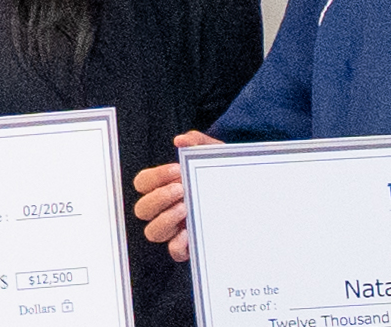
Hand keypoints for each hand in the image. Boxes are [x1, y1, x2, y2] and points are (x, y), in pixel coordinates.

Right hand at [129, 130, 222, 259]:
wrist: (248, 190)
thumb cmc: (223, 174)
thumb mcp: (215, 155)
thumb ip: (199, 143)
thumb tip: (182, 140)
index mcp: (164, 187)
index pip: (143, 183)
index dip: (155, 177)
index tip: (177, 169)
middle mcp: (164, 209)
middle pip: (142, 209)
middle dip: (159, 198)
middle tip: (182, 189)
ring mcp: (175, 228)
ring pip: (153, 232)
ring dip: (165, 219)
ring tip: (186, 208)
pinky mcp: (190, 244)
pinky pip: (175, 251)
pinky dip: (178, 245)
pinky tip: (189, 233)